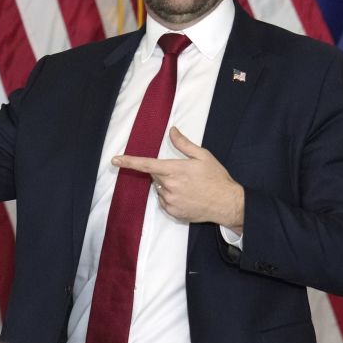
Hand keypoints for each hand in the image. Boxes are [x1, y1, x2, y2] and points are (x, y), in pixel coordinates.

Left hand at [114, 127, 244, 232]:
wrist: (227, 203)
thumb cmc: (216, 178)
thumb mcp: (203, 156)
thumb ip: (184, 144)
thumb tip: (172, 131)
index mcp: (174, 170)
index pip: (146, 164)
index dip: (129, 162)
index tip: (115, 160)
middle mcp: (169, 186)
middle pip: (155, 176)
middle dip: (164, 172)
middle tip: (184, 174)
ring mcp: (170, 201)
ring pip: (160, 189)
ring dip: (168, 186)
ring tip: (189, 187)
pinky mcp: (173, 212)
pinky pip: (164, 202)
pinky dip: (171, 198)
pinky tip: (187, 196)